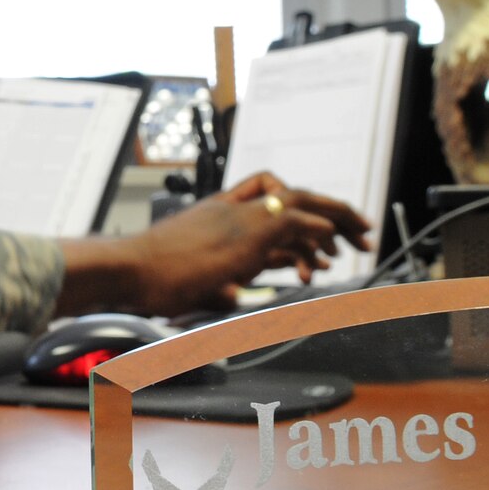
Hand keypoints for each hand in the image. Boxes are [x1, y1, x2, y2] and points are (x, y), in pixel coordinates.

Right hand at [55, 172, 372, 317]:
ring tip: (360, 236)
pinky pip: (295, 219)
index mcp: (216, 216)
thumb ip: (216, 283)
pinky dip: (318, 228)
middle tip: (357, 230)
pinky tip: (331, 244)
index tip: (317, 235)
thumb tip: (233, 296)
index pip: (264, 198)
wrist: (127, 268)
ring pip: (301, 201)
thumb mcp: (189, 279)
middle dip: (329, 211)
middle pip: (291, 193)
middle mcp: (231, 211)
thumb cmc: (145, 279)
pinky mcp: (247, 232)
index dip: (295, 210)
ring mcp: (240, 219)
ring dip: (336, 218)